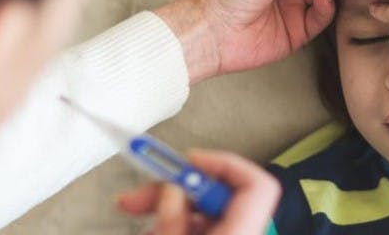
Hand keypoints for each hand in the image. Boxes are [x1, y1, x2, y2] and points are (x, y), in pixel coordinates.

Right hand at [116, 149, 280, 234]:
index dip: (223, 165)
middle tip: (133, 197)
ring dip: (166, 213)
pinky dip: (174, 227)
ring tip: (132, 214)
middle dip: (173, 191)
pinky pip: (201, 230)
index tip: (186, 161)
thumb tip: (172, 190)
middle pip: (219, 197)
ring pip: (203, 216)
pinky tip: (151, 231)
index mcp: (242, 234)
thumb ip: (171, 219)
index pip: (257, 185)